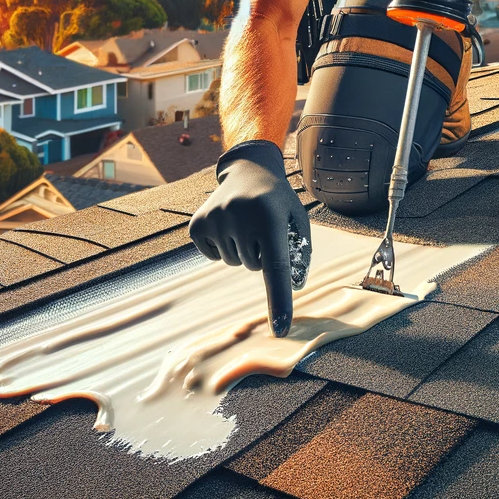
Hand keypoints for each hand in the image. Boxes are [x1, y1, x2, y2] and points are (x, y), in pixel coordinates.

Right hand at [188, 140, 310, 337]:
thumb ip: (301, 253)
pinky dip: (222, 247)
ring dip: (242, 249)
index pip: (275, 268)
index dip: (279, 300)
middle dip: (260, 254)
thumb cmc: (278, 200)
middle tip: (261, 227)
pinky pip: (213, 256)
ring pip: (233, 262)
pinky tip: (228, 224)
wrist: (248, 170)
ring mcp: (215, 220)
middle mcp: (239, 218)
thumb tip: (294, 287)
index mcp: (269, 218)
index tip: (281, 328)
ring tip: (246, 223)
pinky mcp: (197, 225)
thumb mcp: (297, 219)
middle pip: (253, 267)